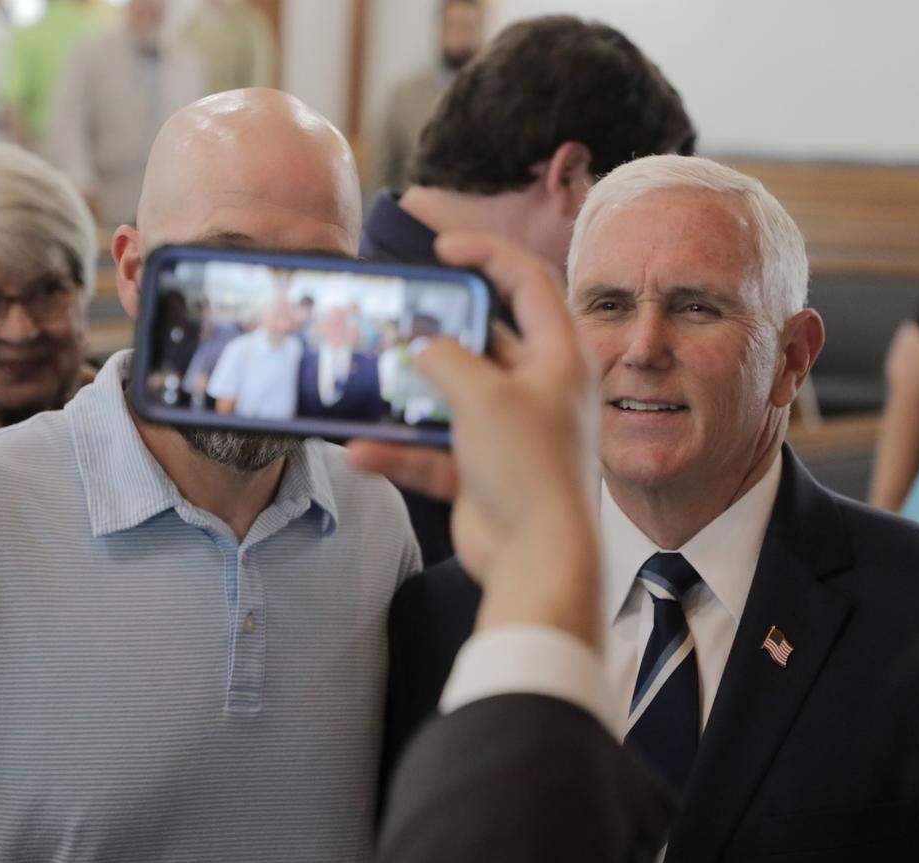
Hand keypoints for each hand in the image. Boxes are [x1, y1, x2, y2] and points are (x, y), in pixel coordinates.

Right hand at [349, 233, 601, 645]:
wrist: (536, 559)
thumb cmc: (528, 468)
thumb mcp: (484, 396)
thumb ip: (446, 359)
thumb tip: (422, 349)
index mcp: (558, 357)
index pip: (528, 282)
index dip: (487, 254)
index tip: (441, 247)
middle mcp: (537, 388)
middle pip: (483, 338)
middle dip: (436, 328)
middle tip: (395, 313)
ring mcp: (508, 431)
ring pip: (450, 396)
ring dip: (408, 392)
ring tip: (366, 373)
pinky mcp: (481, 470)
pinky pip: (433, 450)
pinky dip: (400, 450)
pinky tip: (359, 450)